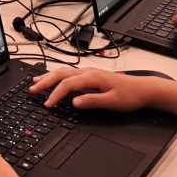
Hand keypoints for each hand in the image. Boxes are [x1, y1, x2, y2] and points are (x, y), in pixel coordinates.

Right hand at [29, 67, 155, 111]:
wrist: (143, 89)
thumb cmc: (130, 96)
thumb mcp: (112, 101)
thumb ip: (92, 101)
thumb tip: (74, 102)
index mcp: (92, 78)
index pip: (67, 85)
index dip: (56, 94)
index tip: (47, 104)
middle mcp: (88, 72)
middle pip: (61, 74)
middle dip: (45, 81)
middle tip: (32, 90)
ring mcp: (89, 72)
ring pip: (64, 71)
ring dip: (49, 77)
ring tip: (36, 82)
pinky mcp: (91, 75)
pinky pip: (69, 73)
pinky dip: (57, 76)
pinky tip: (54, 79)